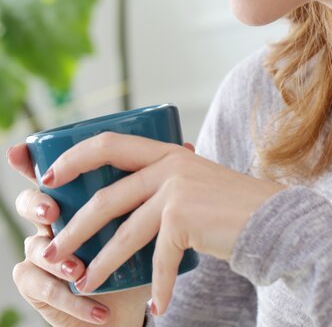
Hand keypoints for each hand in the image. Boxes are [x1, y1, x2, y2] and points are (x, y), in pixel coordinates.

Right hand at [7, 143, 149, 325]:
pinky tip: (88, 302)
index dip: (30, 162)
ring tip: (75, 269)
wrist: (130, 301)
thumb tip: (185, 145)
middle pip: (30, 203)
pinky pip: (39, 287)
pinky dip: (65, 297)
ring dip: (54, 259)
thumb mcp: (145, 217)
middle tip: (53, 213)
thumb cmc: (136, 252)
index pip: (48, 173)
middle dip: (36, 205)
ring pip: (32, 248)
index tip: (29, 158)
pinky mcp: (40, 287)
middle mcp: (53, 220)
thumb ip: (156, 183)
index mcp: (73, 197)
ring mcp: (42, 253)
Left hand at [36, 134, 281, 316]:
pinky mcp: (185, 218)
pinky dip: (157, 286)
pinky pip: (158, 259)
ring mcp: (176, 190)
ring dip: (101, 264)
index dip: (74, 157)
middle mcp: (169, 165)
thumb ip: (163, 182)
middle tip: (53, 249)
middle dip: (75, 227)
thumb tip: (123, 204)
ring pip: (124, 232)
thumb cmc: (230, 206)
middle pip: (106, 197)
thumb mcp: (193, 181)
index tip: (50, 177)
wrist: (273, 219)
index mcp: (166, 152)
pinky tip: (157, 306)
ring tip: (85, 283)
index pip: (109, 143)